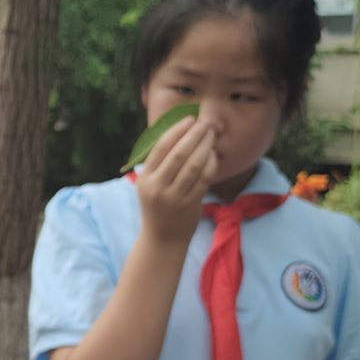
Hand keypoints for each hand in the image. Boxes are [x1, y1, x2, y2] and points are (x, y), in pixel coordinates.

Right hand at [133, 114, 218, 242]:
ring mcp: (174, 197)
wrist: (162, 239)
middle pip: (178, 154)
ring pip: (193, 165)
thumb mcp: (150, 186)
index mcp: (145, 178)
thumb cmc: (158, 207)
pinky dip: (210, 164)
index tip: (190, 119)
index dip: (177, 131)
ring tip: (211, 135)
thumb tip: (181, 134)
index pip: (161, 148)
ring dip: (205, 147)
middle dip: (194, 135)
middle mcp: (157, 187)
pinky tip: (214, 155)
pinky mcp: (190, 204)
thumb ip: (161, 165)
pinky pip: (204, 179)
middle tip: (205, 123)